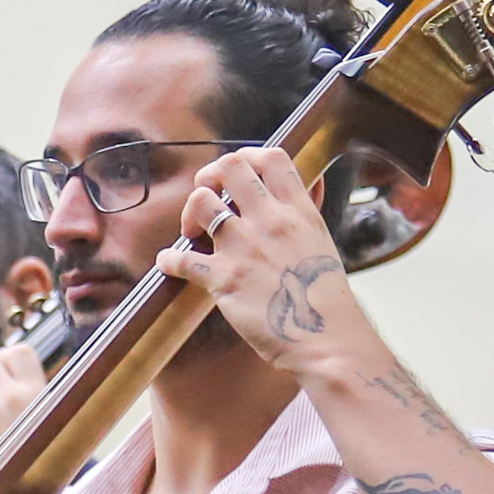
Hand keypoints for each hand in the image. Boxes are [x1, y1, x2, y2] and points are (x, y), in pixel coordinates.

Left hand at [152, 146, 383, 378]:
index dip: (246, 156)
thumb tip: (311, 182)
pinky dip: (168, 260)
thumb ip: (308, 210)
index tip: (234, 174)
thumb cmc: (325, 296)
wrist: (325, 338)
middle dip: (210, 176)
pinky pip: (182, 258)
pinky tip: (169, 264)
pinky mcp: (224, 279)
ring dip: (189, 214)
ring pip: (201, 202)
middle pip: (230, 168)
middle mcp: (271, 221)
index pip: (271, 158)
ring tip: (193, 233)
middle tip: (207, 196)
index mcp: (299, 211)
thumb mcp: (322, 240)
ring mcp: (246, 248)